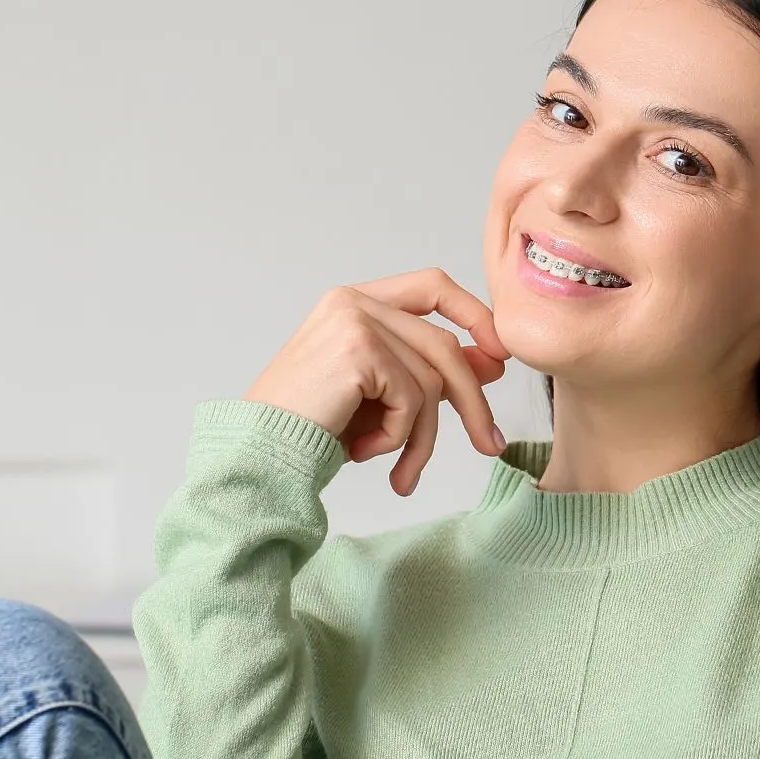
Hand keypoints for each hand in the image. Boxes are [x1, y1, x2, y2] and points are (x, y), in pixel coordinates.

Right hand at [245, 268, 510, 495]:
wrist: (259, 454)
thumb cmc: (310, 428)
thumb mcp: (379, 396)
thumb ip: (427, 370)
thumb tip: (493, 362)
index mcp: (355, 302)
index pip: (433, 286)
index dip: (475, 316)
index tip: (500, 357)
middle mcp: (354, 301)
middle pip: (443, 343)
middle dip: (473, 400)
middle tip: (490, 445)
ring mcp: (355, 319)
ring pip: (432, 378)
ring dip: (424, 437)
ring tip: (402, 472)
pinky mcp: (358, 349)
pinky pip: (412, 399)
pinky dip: (398, 438)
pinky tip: (363, 453)